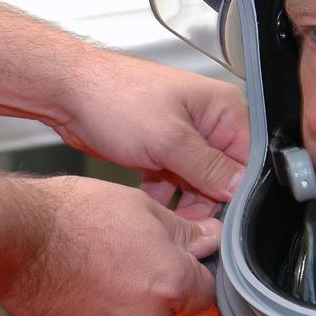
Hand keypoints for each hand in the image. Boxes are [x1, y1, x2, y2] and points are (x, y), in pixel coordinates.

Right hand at [0, 175, 220, 315]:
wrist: (17, 238)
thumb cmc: (77, 216)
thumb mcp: (142, 206)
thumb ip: (182, 231)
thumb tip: (209, 237)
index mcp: (170, 283)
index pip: (205, 294)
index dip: (196, 276)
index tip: (183, 262)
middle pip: (169, 307)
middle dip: (158, 284)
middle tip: (132, 252)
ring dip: (126, 298)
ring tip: (100, 263)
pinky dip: (97, 309)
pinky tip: (80, 280)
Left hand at [51, 51, 248, 214]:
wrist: (68, 94)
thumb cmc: (114, 97)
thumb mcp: (168, 139)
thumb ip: (208, 167)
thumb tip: (237, 188)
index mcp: (223, 109)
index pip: (247, 160)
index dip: (233, 190)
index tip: (218, 215)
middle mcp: (208, 121)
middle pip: (223, 175)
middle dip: (205, 199)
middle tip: (188, 221)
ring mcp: (184, 136)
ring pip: (198, 182)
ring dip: (184, 199)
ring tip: (168, 214)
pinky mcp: (162, 149)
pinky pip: (175, 180)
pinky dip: (164, 192)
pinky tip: (150, 197)